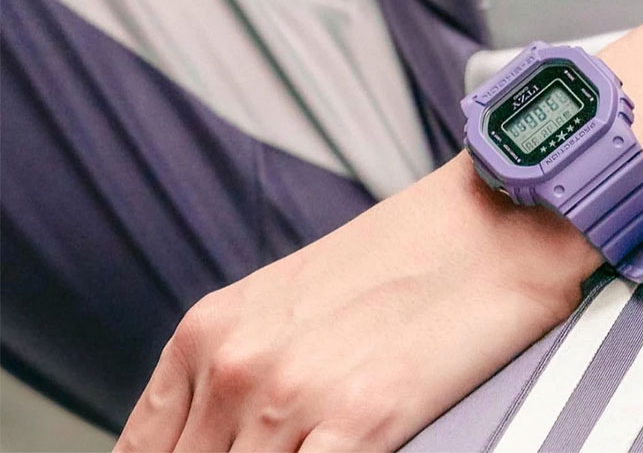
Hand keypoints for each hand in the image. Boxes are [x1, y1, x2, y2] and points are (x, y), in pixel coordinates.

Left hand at [115, 154, 600, 451]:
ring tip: (317, 444)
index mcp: (210, 330)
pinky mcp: (359, 422)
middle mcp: (237, 364)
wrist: (490, 220)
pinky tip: (350, 449)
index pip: (143, 448)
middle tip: (283, 446)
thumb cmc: (405, 253)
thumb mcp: (292, 300)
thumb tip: (223, 434)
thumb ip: (242, 369)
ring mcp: (292, 396)